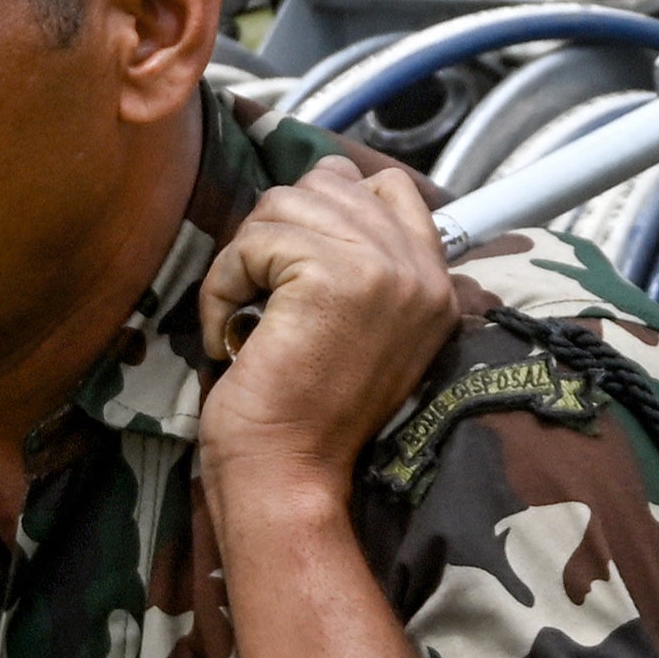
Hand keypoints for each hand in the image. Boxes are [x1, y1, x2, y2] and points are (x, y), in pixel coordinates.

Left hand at [197, 157, 462, 494]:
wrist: (291, 474)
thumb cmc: (309, 410)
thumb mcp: (361, 325)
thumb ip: (362, 260)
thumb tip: (317, 192)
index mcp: (435, 281)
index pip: (389, 185)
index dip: (329, 205)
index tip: (296, 265)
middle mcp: (420, 268)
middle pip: (328, 183)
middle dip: (277, 231)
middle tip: (262, 295)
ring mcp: (382, 268)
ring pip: (285, 204)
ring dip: (245, 257)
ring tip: (245, 315)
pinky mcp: (333, 275)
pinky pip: (254, 241)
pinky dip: (223, 283)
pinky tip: (228, 331)